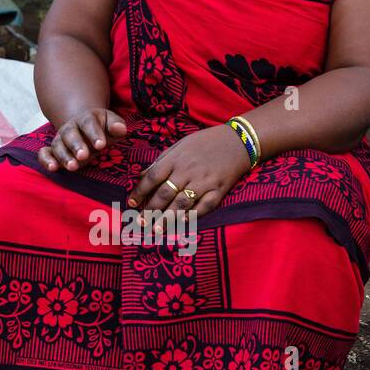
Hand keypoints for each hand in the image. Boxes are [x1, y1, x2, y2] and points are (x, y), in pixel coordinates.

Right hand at [37, 108, 126, 172]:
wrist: (85, 128)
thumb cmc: (102, 129)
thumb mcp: (111, 124)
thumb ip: (117, 126)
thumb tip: (120, 129)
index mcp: (86, 119)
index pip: (89, 123)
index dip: (94, 134)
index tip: (101, 145)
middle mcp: (71, 128)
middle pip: (71, 134)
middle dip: (76, 145)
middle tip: (84, 156)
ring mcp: (60, 139)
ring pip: (58, 146)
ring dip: (64, 156)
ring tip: (73, 167)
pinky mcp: (52, 151)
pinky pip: (44, 153)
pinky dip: (45, 159)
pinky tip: (52, 168)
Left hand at [127, 125, 250, 218]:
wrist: (238, 140)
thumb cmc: (206, 142)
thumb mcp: (181, 145)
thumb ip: (162, 161)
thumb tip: (142, 175)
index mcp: (176, 159)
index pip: (152, 177)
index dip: (140, 191)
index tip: (131, 203)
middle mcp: (188, 171)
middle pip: (165, 193)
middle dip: (151, 210)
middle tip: (141, 223)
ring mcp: (204, 182)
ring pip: (182, 203)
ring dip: (168, 218)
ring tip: (157, 229)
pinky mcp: (218, 190)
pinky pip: (204, 207)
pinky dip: (192, 216)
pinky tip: (182, 224)